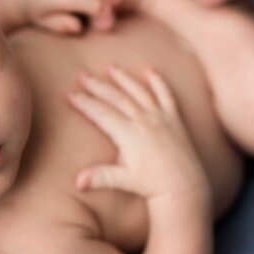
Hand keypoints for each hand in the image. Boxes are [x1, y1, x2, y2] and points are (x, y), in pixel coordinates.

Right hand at [65, 64, 209, 201]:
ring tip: (111, 67)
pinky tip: (149, 70)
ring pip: (138, 92)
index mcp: (129, 134)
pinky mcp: (173, 119)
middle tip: (82, 75)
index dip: (84, 102)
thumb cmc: (151, 185)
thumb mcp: (123, 180)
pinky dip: (158, 82)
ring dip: (124, 78)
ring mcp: (160, 118)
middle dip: (98, 86)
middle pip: (116, 98)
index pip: (101, 113)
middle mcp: (144, 121)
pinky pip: (166, 95)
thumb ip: (100, 177)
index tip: (70, 94)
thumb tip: (77, 182)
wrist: (183, 186)